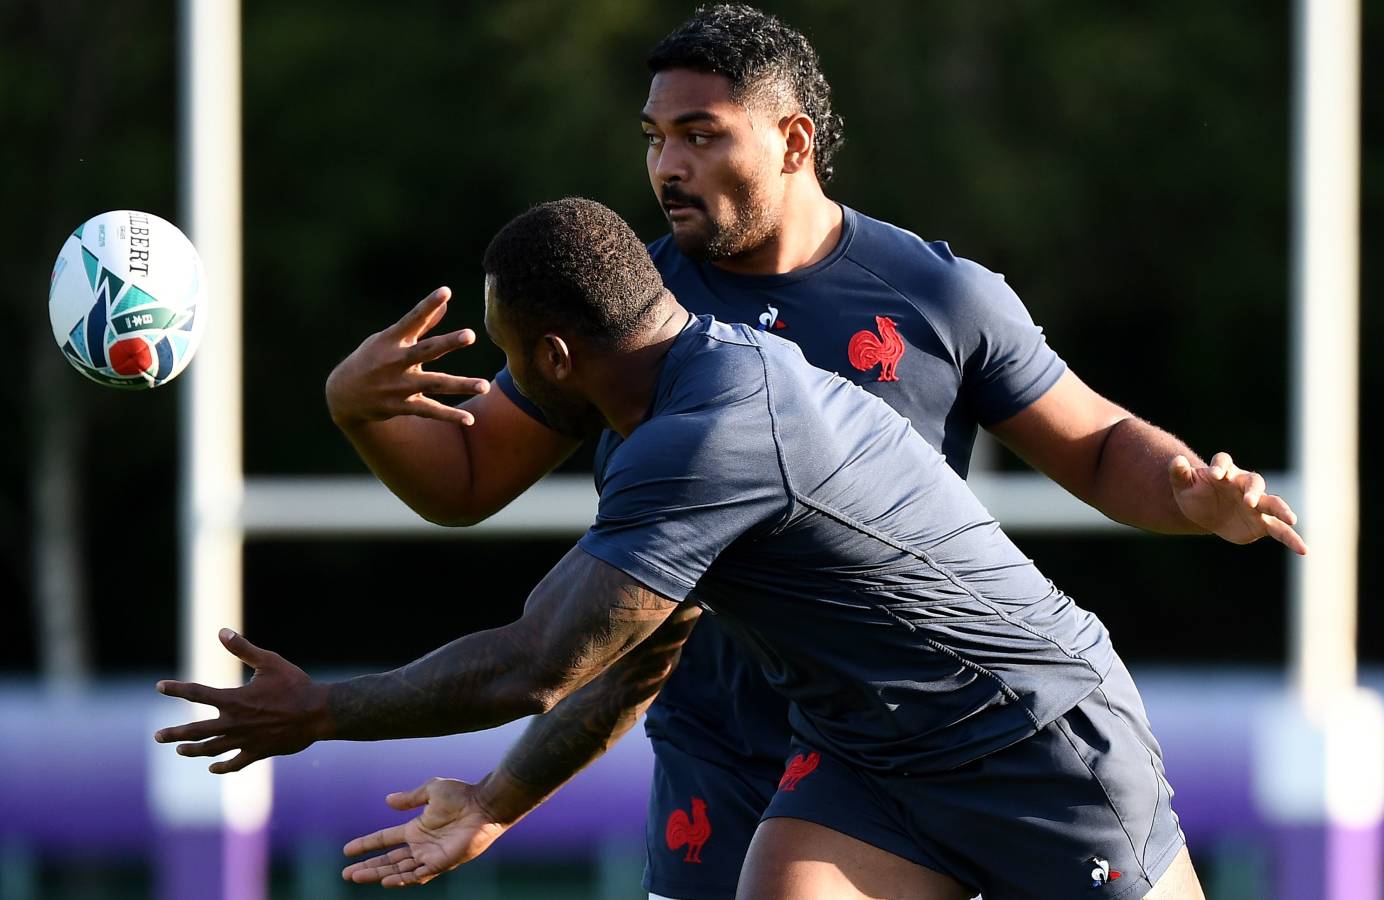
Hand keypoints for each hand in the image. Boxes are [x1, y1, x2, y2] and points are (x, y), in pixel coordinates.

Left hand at [154, 629, 331, 773]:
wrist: (318, 713)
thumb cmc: (295, 685)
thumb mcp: (270, 662)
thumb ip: (243, 649)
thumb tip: (222, 631)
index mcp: (234, 700)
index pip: (197, 693)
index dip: (176, 689)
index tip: (160, 686)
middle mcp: (234, 723)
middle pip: (196, 730)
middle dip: (175, 733)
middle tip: (158, 736)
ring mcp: (245, 740)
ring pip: (211, 749)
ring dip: (192, 750)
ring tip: (180, 750)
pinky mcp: (258, 752)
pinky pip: (235, 763)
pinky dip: (222, 766)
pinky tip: (213, 767)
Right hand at [325, 286, 490, 428]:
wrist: (342, 395)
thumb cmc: (371, 359)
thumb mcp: (389, 339)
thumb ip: (420, 324)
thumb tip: (445, 303)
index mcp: (392, 339)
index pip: (412, 318)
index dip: (428, 304)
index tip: (445, 291)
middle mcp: (396, 361)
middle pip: (426, 351)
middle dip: (448, 343)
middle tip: (470, 335)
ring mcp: (399, 385)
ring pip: (434, 384)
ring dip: (460, 385)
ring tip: (484, 385)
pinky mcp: (401, 406)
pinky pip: (429, 411)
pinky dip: (449, 416)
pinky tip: (469, 419)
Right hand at [341, 777, 510, 887]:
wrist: (484, 805)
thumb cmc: (462, 796)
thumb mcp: (431, 790)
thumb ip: (410, 798)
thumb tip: (387, 800)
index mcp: (416, 828)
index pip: (385, 840)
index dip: (366, 844)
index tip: (347, 850)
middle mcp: (420, 845)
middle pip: (388, 860)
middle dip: (367, 866)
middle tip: (346, 873)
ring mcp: (430, 856)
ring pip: (398, 871)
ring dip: (378, 874)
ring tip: (356, 877)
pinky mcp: (441, 863)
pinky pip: (418, 876)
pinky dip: (402, 880)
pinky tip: (386, 882)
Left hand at [1171, 452, 1306, 554]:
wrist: (1204, 512)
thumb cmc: (1194, 493)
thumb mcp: (1182, 485)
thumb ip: (1179, 473)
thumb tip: (1177, 460)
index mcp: (1223, 472)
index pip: (1224, 462)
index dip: (1220, 466)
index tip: (1214, 474)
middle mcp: (1243, 486)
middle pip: (1254, 482)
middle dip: (1254, 490)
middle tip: (1250, 500)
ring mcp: (1256, 504)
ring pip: (1273, 503)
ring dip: (1282, 510)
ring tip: (1291, 519)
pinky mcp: (1261, 523)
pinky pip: (1280, 530)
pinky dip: (1292, 539)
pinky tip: (1304, 550)